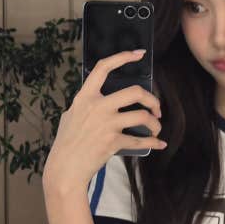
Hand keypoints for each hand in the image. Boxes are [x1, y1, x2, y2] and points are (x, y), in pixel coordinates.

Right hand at [42, 50, 164, 194]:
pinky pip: (140, 140)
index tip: (139, 54)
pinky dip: (153, 143)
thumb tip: (102, 98)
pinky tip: (159, 143)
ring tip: (155, 127)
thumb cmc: (67, 143)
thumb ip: (86, 104)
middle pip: (135, 92)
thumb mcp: (71, 116)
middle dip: (152, 99)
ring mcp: (106, 124)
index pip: (103, 68)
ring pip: (142, 116)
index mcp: (85, 97)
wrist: (65, 169)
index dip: (123, 57)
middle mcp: (97, 106)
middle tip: (156, 108)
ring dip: (155, 123)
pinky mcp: (113, 141)